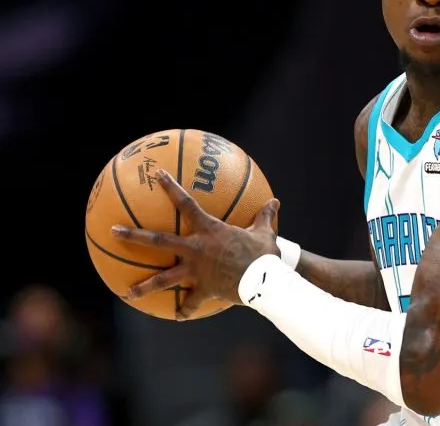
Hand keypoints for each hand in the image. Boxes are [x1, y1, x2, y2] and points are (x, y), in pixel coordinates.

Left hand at [112, 168, 280, 318]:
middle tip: (112, 231)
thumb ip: (265, 217)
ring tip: (125, 293)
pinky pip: (191, 302)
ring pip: (163, 279)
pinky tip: (177, 316)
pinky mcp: (204, 290)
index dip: (171, 187)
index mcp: (210, 231)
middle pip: (159, 241)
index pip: (186, 203)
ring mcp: (196, 271)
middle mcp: (196, 250)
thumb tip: (275, 202)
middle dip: (133, 236)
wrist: (265, 281)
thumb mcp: (266, 232)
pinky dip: (185, 310)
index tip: (157, 175)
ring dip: (143, 286)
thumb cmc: (265, 254)